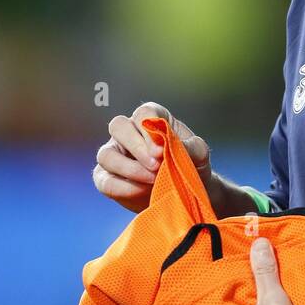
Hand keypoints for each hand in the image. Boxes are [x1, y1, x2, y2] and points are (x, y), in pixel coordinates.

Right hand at [92, 101, 211, 212]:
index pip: (143, 113)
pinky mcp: (108, 178)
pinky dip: (122, 188)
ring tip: (152, 180)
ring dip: (128, 169)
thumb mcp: (199, 154)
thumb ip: (190, 147)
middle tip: (156, 165)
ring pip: (106, 155)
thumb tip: (170, 147)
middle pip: (118, 126)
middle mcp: (129, 132)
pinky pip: (105, 181)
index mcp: (151, 118)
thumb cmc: (191, 164)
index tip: (160, 150)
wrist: (186, 191)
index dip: (148, 129)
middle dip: (136, 147)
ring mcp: (115, 154)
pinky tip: (142, 191)